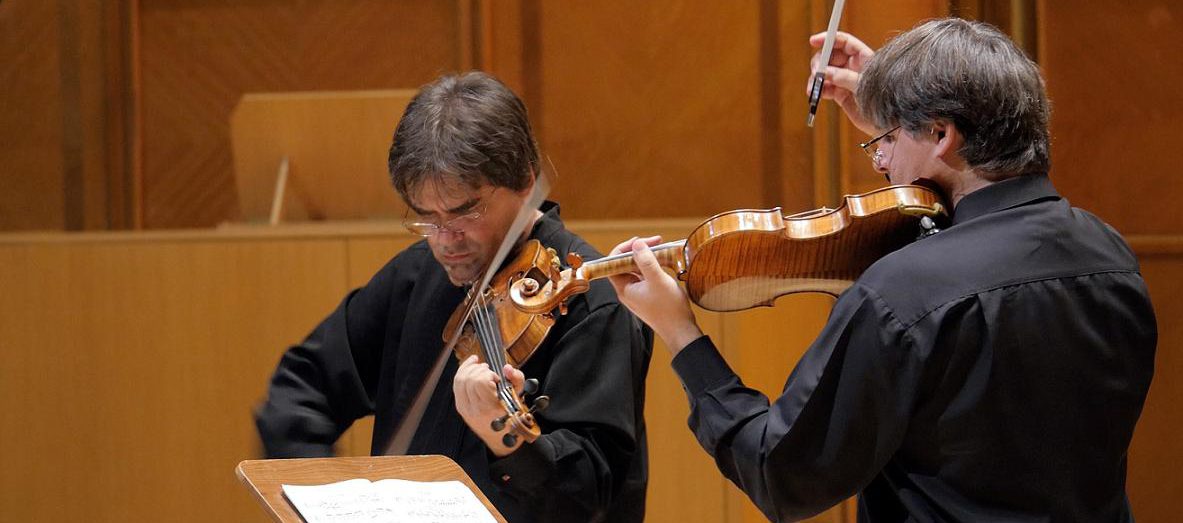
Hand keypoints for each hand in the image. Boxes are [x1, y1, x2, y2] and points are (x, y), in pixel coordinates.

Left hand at [453, 355, 527, 456]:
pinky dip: (462, 373)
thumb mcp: (519, 398)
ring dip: (470, 369)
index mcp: (489, 408)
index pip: (480, 382)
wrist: (503, 440)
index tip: (497, 378)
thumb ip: (516, 379)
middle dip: (479, 369)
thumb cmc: (513, 419)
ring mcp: (465, 409)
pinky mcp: (461, 408)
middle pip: (468, 379)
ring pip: (459, 381)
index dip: (489, 374)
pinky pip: (456, 386)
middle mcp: (474, 409)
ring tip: (481, 368)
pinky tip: (471, 368)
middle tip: (489, 371)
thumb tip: (507, 368)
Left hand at [606, 237, 702, 354]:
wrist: (681, 330)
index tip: (639, 241)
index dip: (623, 249)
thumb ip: (646, 261)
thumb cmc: (669, 309)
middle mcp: (627, 291)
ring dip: (646, 258)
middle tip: (655, 242)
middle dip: (638, 251)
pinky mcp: (648, 295)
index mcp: (624, 288)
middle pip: (625, 264)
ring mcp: (638, 293)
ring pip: (636, 269)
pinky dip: (652, 267)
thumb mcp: (658, 281)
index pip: (612, 263)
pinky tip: (664, 261)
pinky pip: (645, 276)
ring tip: (661, 249)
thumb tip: (637, 244)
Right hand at [807, 31, 877, 135]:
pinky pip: (825, 88)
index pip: (843, 42)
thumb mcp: (863, 85)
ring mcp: (845, 80)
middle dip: (819, 63)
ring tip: (813, 90)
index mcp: (862, 58)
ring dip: (816, 79)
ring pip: (824, 72)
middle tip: (815, 73)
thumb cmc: (882, 100)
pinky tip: (816, 95)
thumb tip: (825, 72)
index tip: (814, 41)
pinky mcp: (840, 94)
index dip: (828, 38)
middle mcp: (852, 66)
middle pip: (830, 56)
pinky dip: (818, 91)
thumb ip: (844, 77)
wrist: (887, 122)